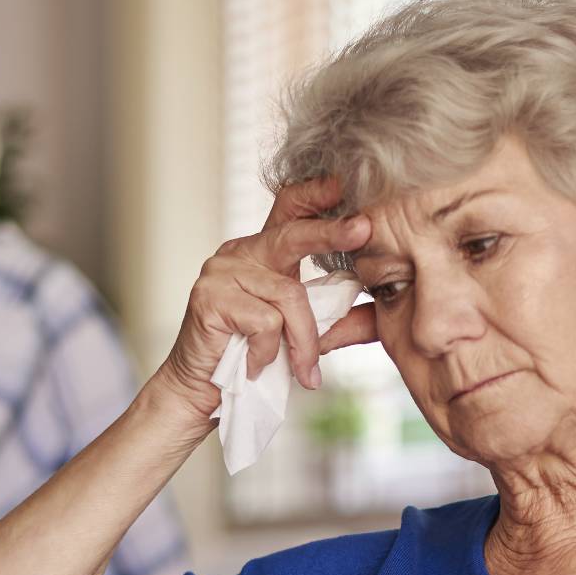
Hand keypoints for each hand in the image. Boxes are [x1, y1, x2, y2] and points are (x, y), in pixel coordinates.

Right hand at [151, 176, 376, 426]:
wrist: (201, 391)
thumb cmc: (250, 358)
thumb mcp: (293, 326)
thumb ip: (322, 307)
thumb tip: (374, 299)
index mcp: (261, 254)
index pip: (288, 210)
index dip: (315, 193)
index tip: (344, 183)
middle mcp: (239, 253)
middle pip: (292, 235)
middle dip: (331, 232)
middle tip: (363, 228)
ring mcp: (220, 272)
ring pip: (288, 295)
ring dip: (304, 342)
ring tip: (303, 371)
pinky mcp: (209, 297)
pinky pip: (266, 322)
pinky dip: (270, 352)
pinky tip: (255, 365)